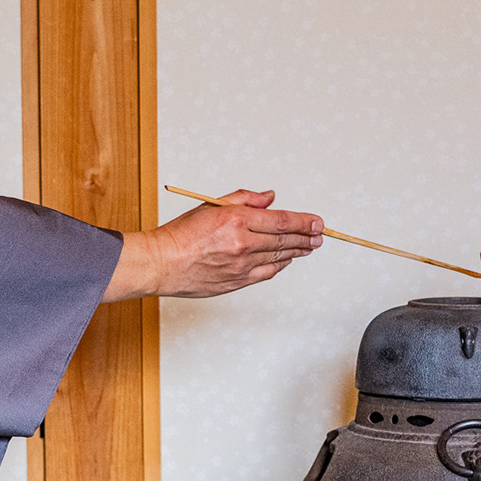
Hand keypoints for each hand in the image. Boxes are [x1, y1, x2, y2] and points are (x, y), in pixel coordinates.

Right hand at [102, 189, 323, 300]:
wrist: (160, 264)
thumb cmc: (179, 235)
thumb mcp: (211, 205)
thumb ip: (244, 199)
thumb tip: (270, 197)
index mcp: (236, 221)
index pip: (280, 220)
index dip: (303, 221)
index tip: (317, 222)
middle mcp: (242, 244)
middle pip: (284, 240)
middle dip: (306, 237)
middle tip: (320, 235)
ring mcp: (241, 266)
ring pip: (278, 258)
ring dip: (298, 251)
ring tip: (310, 247)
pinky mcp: (236, 282)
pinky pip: (266, 273)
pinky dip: (280, 266)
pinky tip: (287, 261)